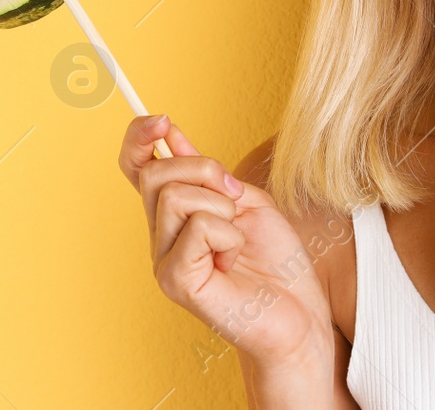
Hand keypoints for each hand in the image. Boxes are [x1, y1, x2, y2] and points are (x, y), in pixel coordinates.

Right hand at [118, 115, 334, 371]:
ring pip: (175, 197)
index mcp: (173, 215)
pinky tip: (234, 259)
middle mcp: (160, 237)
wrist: (298, 314)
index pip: (135, 168)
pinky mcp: (176, 282)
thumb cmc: (275, 262)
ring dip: (222, 207)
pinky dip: (229, 235)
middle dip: (204, 169)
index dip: (139, 137)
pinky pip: (197, 229)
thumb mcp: (245, 199)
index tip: (163, 120)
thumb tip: (169, 133)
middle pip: (155, 174)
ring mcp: (163, 262)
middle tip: (236, 196)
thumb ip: (207, 172)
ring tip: (237, 237)